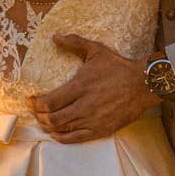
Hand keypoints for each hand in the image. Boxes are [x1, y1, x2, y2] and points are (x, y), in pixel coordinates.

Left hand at [29, 35, 153, 141]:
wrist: (143, 84)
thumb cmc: (118, 67)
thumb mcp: (96, 50)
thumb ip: (74, 43)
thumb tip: (55, 36)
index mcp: (80, 86)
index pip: (49, 102)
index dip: (35, 104)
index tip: (31, 100)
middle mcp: (84, 106)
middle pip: (52, 118)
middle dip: (39, 116)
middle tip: (35, 111)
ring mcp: (92, 120)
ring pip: (61, 129)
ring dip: (48, 126)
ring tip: (44, 120)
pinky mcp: (101, 130)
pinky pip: (75, 139)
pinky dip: (61, 137)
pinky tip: (56, 133)